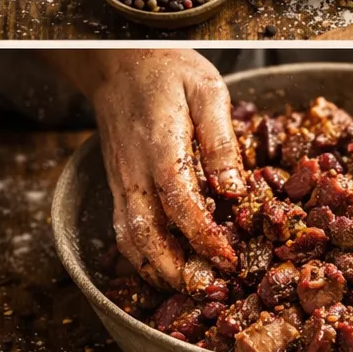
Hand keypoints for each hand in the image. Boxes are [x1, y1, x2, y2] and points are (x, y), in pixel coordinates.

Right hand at [49, 49, 244, 289]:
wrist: (118, 63)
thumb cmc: (170, 72)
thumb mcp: (208, 91)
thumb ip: (220, 140)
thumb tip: (235, 189)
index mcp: (161, 147)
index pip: (179, 204)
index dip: (203, 238)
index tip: (228, 259)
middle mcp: (134, 171)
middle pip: (146, 235)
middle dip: (175, 269)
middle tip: (208, 289)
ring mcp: (121, 181)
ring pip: (129, 240)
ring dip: (155, 270)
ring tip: (187, 288)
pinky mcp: (117, 186)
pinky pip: (122, 231)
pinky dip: (140, 258)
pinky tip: (165, 270)